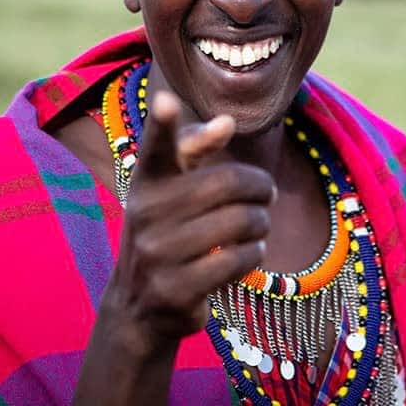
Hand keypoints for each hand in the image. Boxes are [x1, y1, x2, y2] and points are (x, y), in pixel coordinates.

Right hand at [101, 90, 274, 355]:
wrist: (138, 306)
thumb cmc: (169, 231)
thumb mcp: (174, 189)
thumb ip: (197, 149)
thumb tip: (227, 121)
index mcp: (147, 181)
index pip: (157, 148)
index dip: (162, 125)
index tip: (167, 100)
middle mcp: (146, 213)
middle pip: (228, 183)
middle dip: (260, 188)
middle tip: (267, 194)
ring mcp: (157, 254)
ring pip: (240, 222)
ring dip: (262, 223)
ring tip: (258, 225)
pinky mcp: (174, 289)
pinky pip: (238, 260)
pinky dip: (255, 253)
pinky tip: (250, 253)